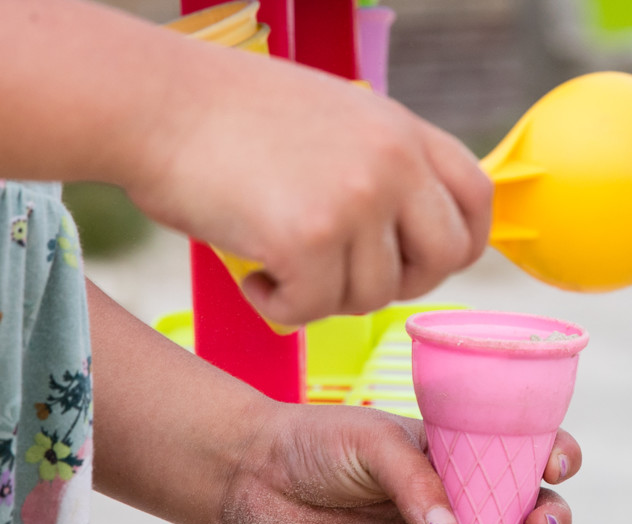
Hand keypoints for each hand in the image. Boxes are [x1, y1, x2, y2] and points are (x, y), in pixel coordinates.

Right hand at [124, 33, 491, 326]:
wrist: (156, 103)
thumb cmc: (226, 116)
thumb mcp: (331, 118)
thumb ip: (379, 166)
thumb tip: (401, 236)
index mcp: (401, 129)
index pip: (476, 201)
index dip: (457, 246)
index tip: (416, 264)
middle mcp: (391, 162)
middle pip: (441, 261)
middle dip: (395, 285)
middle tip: (340, 278)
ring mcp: (355, 200)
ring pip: (372, 296)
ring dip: (322, 296)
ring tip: (275, 262)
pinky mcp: (308, 238)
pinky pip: (312, 311)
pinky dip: (278, 307)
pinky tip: (252, 275)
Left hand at [215, 402, 580, 523]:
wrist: (259, 482)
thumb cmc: (317, 446)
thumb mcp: (369, 442)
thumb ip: (413, 479)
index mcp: (457, 454)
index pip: (521, 456)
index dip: (552, 459)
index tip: (555, 465)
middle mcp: (460, 505)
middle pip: (526, 518)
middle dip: (551, 521)